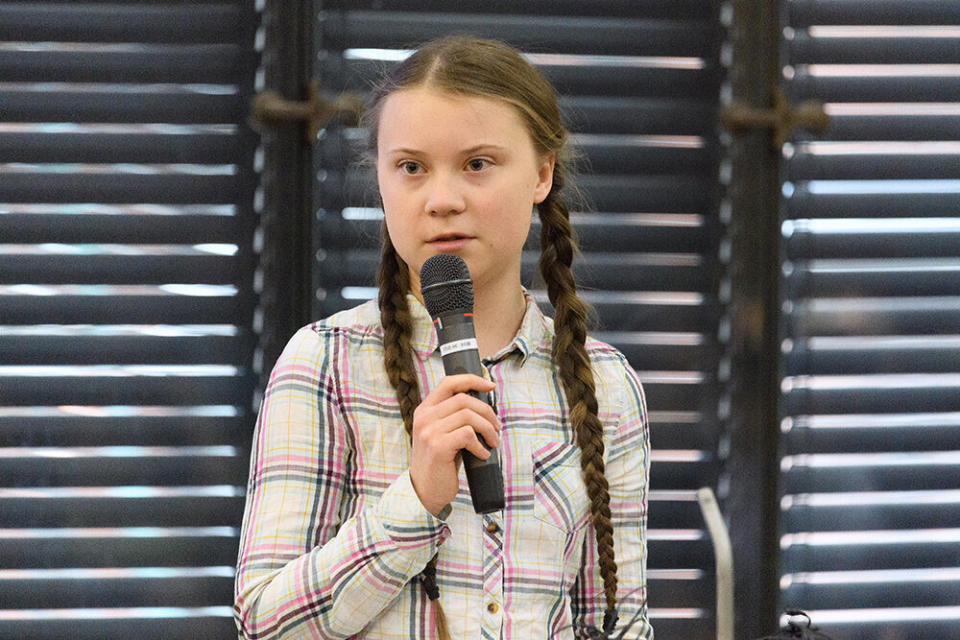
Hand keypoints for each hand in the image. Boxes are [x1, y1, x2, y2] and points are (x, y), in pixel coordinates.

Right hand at [409, 374, 500, 515]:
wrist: (424, 492)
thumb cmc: (439, 463)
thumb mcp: (442, 434)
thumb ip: (454, 417)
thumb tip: (484, 406)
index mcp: (425, 410)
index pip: (449, 383)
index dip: (472, 380)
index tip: (490, 386)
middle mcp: (424, 417)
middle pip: (464, 399)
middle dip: (487, 412)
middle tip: (496, 428)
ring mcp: (429, 431)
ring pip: (469, 416)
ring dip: (487, 429)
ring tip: (493, 442)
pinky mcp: (438, 446)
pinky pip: (468, 435)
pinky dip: (481, 445)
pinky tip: (482, 455)